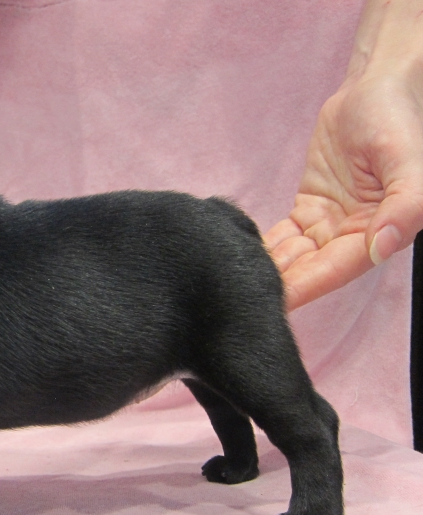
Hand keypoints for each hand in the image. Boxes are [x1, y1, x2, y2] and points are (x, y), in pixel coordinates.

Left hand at [265, 71, 422, 310]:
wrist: (374, 88)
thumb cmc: (396, 118)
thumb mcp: (406, 159)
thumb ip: (404, 205)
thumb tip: (382, 247)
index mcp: (382, 229)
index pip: (339, 267)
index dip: (308, 285)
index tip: (277, 302)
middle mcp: (356, 233)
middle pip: (313, 268)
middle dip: (282, 284)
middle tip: (243, 298)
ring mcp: (330, 222)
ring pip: (296, 256)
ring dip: (270, 269)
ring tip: (235, 281)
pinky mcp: (310, 209)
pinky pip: (286, 236)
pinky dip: (266, 247)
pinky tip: (241, 257)